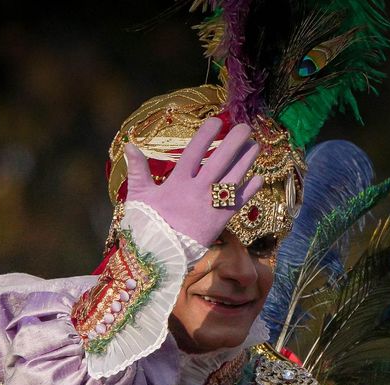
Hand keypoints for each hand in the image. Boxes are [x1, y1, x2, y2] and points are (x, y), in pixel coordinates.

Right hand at [124, 117, 263, 244]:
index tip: (216, 121)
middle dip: (234, 142)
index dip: (206, 135)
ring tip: (255, 145)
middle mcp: (197, 191)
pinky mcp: (221, 220)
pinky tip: (259, 178)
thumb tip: (129, 144)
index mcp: (177, 182)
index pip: (194, 152)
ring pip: (233, 178)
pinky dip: (250, 190)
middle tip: (245, 127)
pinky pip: (239, 202)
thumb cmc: (147, 226)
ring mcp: (211, 205)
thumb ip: (137, 170)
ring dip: (246, 161)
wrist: (158, 257)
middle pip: (220, 161)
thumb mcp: (138, 196)